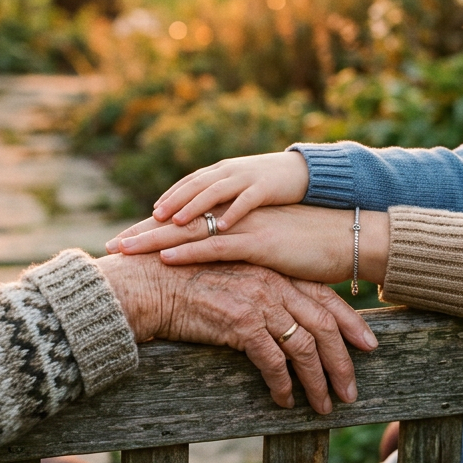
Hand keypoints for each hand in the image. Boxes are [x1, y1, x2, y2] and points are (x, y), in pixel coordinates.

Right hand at [95, 253, 377, 413]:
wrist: (147, 282)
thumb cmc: (182, 280)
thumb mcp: (230, 276)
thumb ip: (258, 289)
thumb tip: (280, 317)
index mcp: (273, 269)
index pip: (325, 296)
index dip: (351, 321)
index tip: (369, 343)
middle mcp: (272, 282)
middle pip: (324, 324)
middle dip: (343, 360)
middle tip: (352, 389)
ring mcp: (257, 300)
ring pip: (304, 346)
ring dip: (318, 380)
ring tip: (324, 404)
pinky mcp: (239, 322)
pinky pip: (273, 361)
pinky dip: (283, 385)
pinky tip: (285, 401)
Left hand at [108, 205, 390, 286]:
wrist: (352, 235)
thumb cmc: (314, 242)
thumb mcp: (272, 240)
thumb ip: (245, 243)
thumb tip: (223, 256)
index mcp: (236, 206)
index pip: (187, 214)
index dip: (154, 226)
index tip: (125, 239)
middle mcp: (237, 208)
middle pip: (180, 216)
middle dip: (143, 231)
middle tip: (111, 246)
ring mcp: (247, 222)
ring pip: (191, 226)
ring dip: (156, 237)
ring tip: (126, 248)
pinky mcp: (261, 239)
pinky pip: (217, 243)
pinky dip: (190, 249)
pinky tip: (166, 256)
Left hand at [144, 151, 310, 232]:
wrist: (310, 173)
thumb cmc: (274, 189)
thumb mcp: (243, 193)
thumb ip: (222, 201)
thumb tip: (198, 218)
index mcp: (223, 172)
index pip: (189, 183)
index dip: (169, 197)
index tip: (147, 216)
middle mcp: (230, 172)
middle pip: (194, 187)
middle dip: (171, 204)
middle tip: (152, 220)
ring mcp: (248, 179)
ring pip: (214, 193)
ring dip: (193, 207)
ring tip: (175, 223)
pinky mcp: (268, 189)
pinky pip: (247, 201)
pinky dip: (232, 213)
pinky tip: (219, 228)